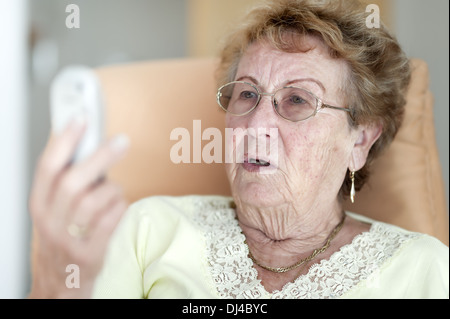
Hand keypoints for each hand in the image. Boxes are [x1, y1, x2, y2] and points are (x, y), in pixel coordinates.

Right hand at [28, 116, 128, 297]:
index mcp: (39, 204)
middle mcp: (50, 220)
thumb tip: (87, 144)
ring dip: (112, 189)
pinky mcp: (90, 252)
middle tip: (120, 141)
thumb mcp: (54, 210)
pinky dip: (120, 207)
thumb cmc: (61, 239)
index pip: (48, 166)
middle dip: (99, 156)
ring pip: (95, 200)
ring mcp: (69, 239)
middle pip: (73, 181)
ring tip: (113, 190)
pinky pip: (112, 219)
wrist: (60, 283)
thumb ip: (65, 181)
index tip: (82, 118)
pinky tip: (117, 207)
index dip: (64, 139)